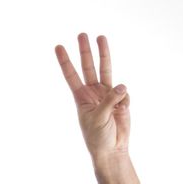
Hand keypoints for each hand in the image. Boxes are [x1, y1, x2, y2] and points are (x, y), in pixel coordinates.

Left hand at [55, 33, 130, 161]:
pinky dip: (125, 101)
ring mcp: (107, 94)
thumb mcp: (99, 118)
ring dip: (103, 54)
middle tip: (81, 34)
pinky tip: (122, 112)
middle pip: (88, 67)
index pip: (71, 76)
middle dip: (85, 51)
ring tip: (101, 37)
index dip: (65, 62)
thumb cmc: (98, 137)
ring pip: (106, 70)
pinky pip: (124, 93)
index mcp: (81, 98)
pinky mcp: (121, 99)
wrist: (113, 149)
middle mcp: (93, 93)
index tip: (58, 47)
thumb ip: (109, 100)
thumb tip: (122, 85)